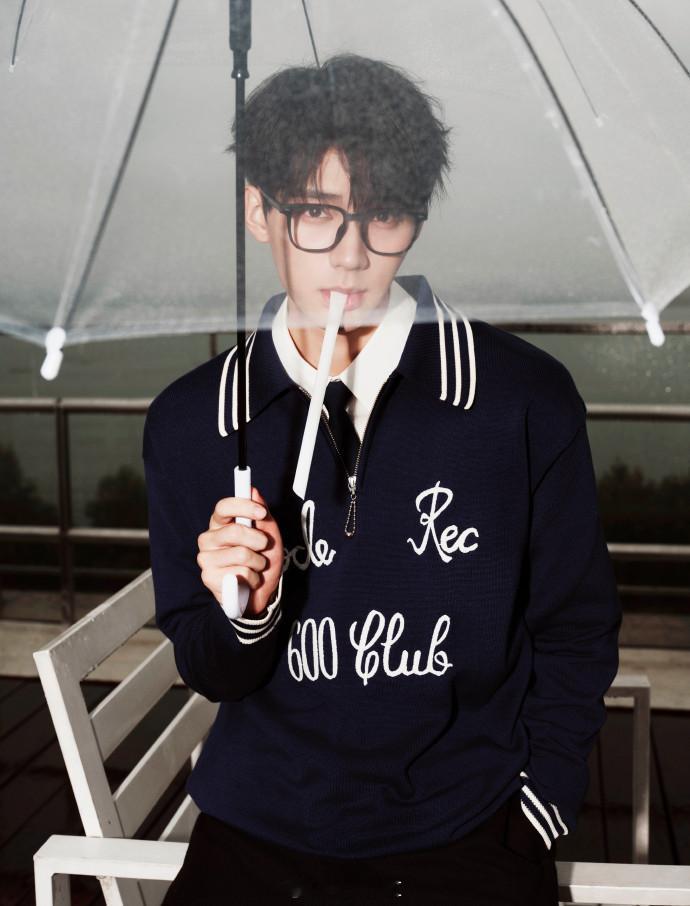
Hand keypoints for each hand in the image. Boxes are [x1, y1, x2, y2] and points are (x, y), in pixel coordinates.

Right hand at [197, 487, 283, 615]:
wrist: (260, 593)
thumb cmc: (262, 561)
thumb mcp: (269, 536)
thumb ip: (261, 515)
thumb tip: (253, 491)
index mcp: (220, 524)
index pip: (223, 507)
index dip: (243, 506)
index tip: (262, 513)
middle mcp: (208, 539)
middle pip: (234, 531)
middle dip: (259, 540)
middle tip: (264, 548)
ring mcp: (206, 559)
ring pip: (241, 554)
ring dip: (259, 562)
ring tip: (256, 568)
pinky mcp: (208, 578)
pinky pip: (240, 573)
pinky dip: (253, 578)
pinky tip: (248, 582)